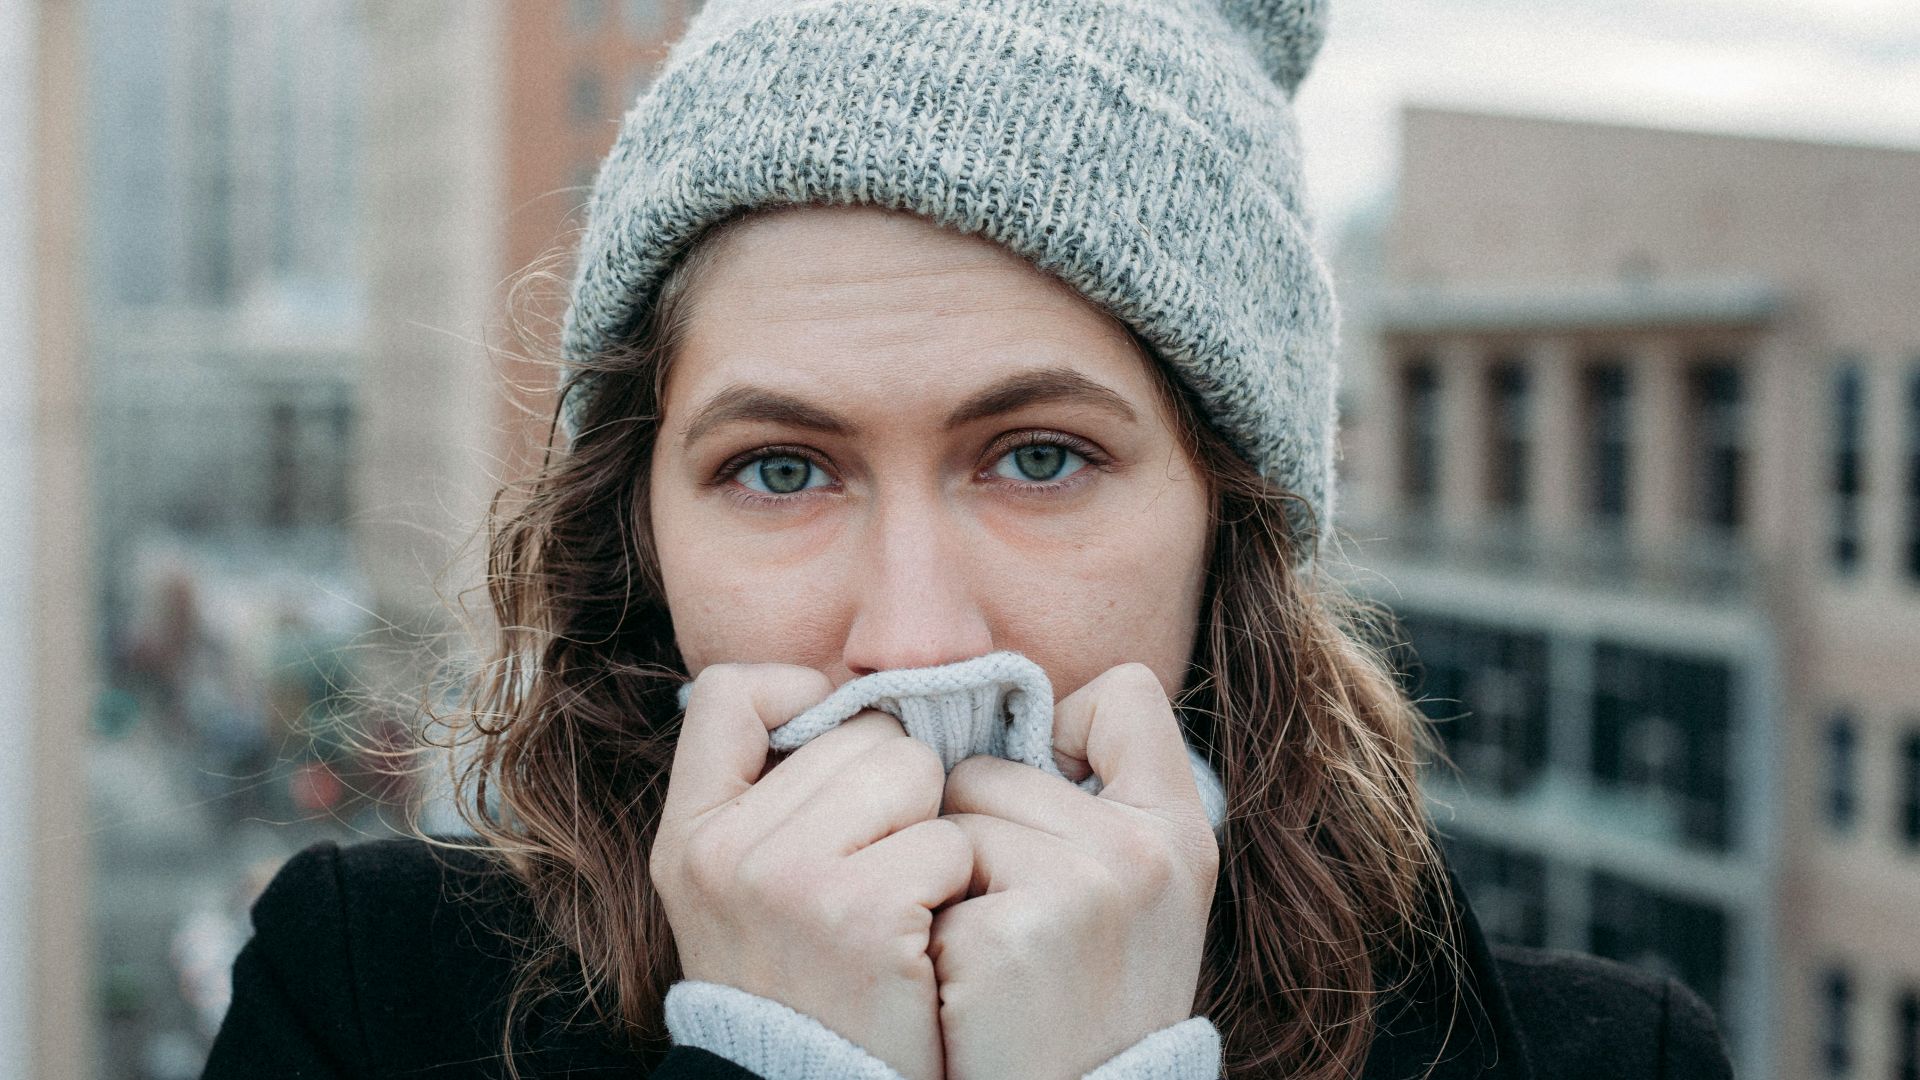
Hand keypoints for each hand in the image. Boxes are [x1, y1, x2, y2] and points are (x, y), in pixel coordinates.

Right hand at [650, 664, 972, 1079]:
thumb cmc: (802, 983)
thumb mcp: (739, 891)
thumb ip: (770, 797)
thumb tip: (853, 700)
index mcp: (690, 835)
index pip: (733, 693)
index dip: (802, 698)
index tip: (836, 757)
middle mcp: (727, 850)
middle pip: (862, 732)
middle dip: (895, 788)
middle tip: (880, 866)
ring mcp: (791, 880)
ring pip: (915, 772)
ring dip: (931, 831)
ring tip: (902, 899)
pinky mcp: (863, 914)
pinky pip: (950, 840)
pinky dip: (957, 885)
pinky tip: (924, 935)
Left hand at [928, 663, 1220, 1079]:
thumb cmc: (1080, 1000)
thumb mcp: (1131, 893)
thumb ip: (1095, 797)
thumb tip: (1001, 709)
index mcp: (1180, 829)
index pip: (1125, 693)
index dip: (1064, 732)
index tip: (1050, 802)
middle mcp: (1145, 849)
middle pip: (993, 764)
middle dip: (976, 831)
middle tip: (1012, 923)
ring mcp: (1085, 888)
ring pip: (950, 815)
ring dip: (944, 880)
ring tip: (987, 954)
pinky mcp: (1016, 932)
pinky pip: (926, 872)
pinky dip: (927, 928)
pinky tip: (965, 984)